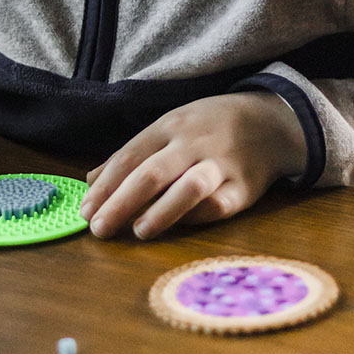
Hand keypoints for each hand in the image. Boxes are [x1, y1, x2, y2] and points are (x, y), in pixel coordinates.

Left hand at [79, 91, 306, 239]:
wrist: (268, 122)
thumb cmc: (206, 128)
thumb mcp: (167, 129)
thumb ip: (131, 156)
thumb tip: (91, 182)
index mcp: (168, 126)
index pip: (130, 156)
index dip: (106, 186)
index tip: (85, 210)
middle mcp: (192, 143)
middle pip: (153, 172)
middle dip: (122, 201)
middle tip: (98, 228)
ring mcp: (220, 164)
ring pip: (189, 187)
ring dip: (161, 210)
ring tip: (137, 231)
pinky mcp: (244, 188)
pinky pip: (218, 205)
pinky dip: (194, 218)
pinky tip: (174, 229)